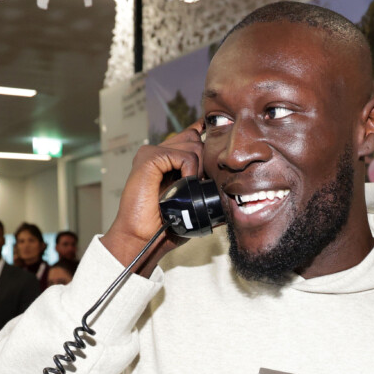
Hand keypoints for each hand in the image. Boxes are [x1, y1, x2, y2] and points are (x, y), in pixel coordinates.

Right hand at [102, 120, 206, 274]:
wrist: (144, 238)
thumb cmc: (165, 227)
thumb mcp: (192, 204)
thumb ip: (204, 189)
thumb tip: (229, 188)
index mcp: (167, 160)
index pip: (191, 135)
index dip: (206, 134)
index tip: (217, 141)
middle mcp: (159, 153)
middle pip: (196, 139)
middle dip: (206, 161)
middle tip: (199, 185)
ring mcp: (152, 153)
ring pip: (193, 145)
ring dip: (199, 169)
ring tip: (188, 189)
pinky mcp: (149, 157)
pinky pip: (184, 155)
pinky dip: (191, 171)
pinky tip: (184, 184)